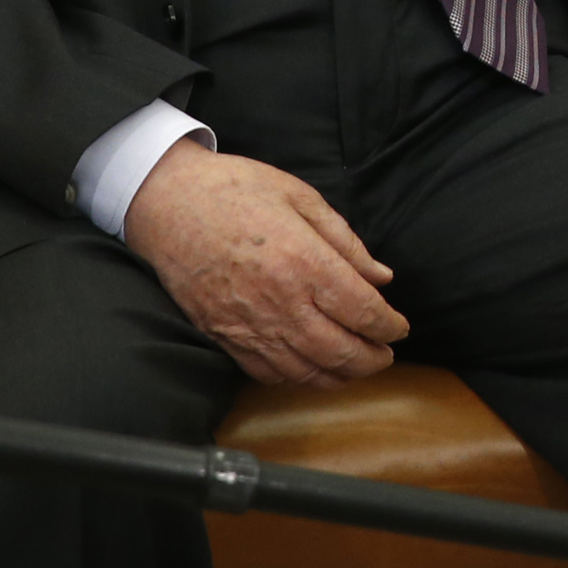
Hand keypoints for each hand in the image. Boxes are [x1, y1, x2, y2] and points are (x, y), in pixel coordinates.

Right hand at [122, 142, 409, 385]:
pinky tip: (311, 369)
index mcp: (305, 262)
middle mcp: (280, 301)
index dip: (388, 326)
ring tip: (357, 368)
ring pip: (306, 370)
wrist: (167, 203)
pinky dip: (297, 378)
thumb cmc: (236, 189)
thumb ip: (345, 241)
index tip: (400, 327)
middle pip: (340, 350)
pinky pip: (267, 372)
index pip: (362, 310)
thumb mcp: (302, 197)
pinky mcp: (223, 336)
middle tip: (386, 355)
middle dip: (372, 359)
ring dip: (339, 376)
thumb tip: (381, 277)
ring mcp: (249, 325)